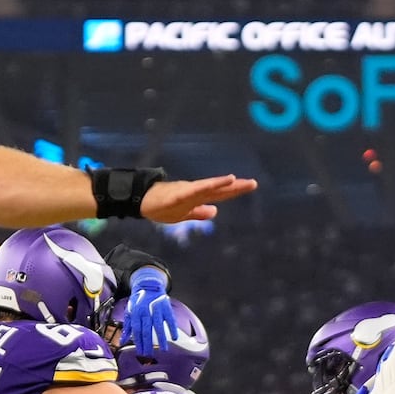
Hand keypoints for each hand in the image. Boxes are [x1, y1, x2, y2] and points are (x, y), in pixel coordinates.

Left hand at [124, 265, 173, 355]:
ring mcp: (156, 310)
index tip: (141, 352)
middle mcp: (146, 312)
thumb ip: (127, 328)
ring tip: (164, 349)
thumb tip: (121, 341)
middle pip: (147, 331)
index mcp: (136, 314)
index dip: (139, 342)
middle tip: (150, 354)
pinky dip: (172, 328)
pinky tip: (174, 337)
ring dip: (161, 339)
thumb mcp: (130, 313)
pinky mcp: (166, 308)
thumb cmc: (138, 301)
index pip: (137, 331)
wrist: (148, 285)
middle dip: (148, 344)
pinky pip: (170, 320)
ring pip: (158, 326)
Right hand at [139, 175, 257, 223]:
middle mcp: (195, 192)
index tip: (251, 185)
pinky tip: (211, 185)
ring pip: (207, 188)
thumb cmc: (161, 206)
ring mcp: (186, 192)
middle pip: (218, 190)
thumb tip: (215, 211)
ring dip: (220, 184)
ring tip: (235, 179)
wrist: (140, 201)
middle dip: (235, 187)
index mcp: (198, 197)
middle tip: (253, 183)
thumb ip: (200, 212)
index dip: (235, 190)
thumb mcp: (184, 214)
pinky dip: (203, 187)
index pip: (221, 194)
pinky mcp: (177, 195)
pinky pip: (193, 191)